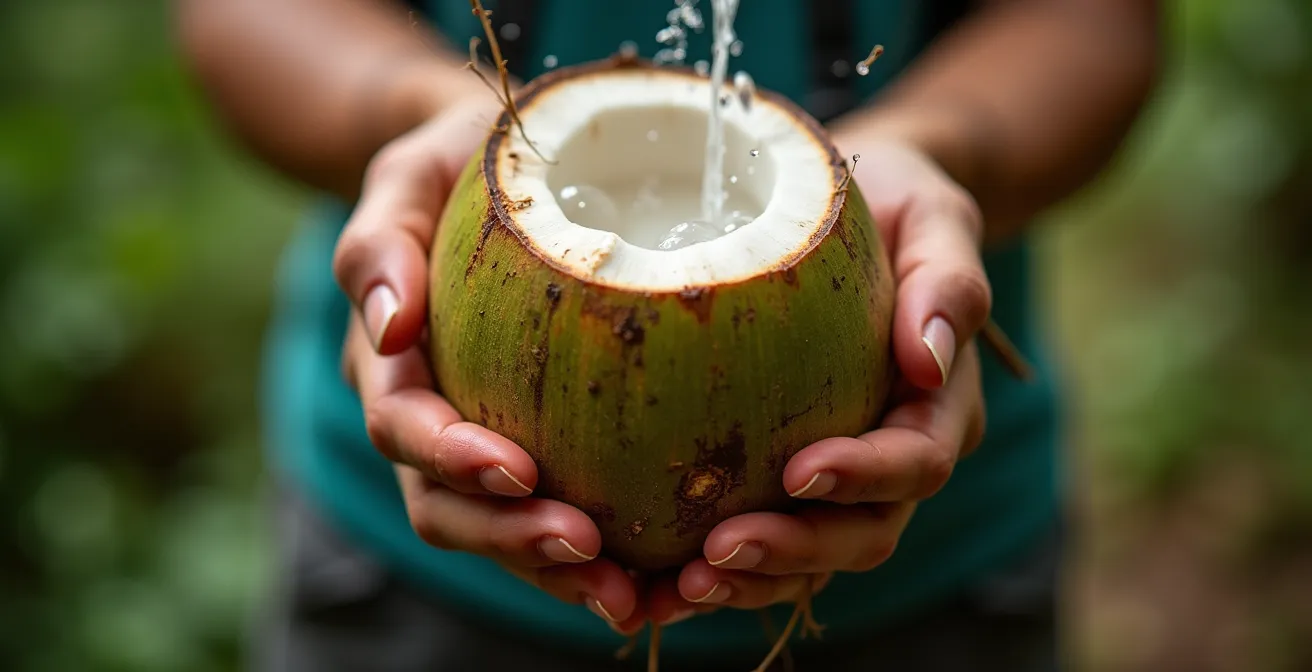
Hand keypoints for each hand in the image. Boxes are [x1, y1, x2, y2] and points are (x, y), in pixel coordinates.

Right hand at [333, 97, 644, 633]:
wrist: (492, 171)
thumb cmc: (456, 163)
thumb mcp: (410, 174)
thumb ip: (381, 242)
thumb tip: (390, 326)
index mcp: (389, 360)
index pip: (404, 426)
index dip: (453, 459)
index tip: (520, 471)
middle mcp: (428, 415)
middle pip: (446, 504)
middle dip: (511, 539)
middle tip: (590, 556)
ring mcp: (478, 438)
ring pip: (498, 528)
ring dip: (556, 570)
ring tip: (633, 597)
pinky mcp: (535, 443)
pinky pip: (552, 511)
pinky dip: (597, 554)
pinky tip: (658, 573)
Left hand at [647, 138, 990, 621]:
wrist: (859, 205)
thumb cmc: (894, 203)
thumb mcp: (933, 217)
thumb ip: (946, 282)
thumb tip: (929, 359)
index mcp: (939, 404)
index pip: (916, 460)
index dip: (865, 477)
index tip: (799, 471)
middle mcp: (894, 454)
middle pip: (864, 531)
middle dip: (796, 550)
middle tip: (718, 553)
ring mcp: (841, 472)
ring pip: (810, 554)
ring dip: (750, 580)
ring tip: (678, 588)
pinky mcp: (784, 474)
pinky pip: (760, 533)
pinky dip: (715, 567)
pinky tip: (652, 576)